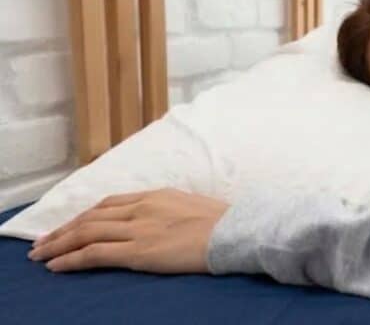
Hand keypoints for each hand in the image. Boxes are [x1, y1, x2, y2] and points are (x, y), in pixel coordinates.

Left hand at [27, 188, 228, 273]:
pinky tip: (57, 266)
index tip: (71, 225)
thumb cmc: (226, 223)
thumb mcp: (195, 206)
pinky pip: (95, 253)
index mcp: (157, 195)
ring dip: (58, 244)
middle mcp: (143, 207)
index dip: (85, 215)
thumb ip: (173, 211)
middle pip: (92, 216)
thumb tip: (167, 221)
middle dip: (63, 230)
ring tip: (40, 255)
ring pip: (86, 232)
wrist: (237, 231)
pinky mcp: (139, 251)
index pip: (110, 204)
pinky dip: (71, 259)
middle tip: (42, 242)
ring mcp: (139, 228)